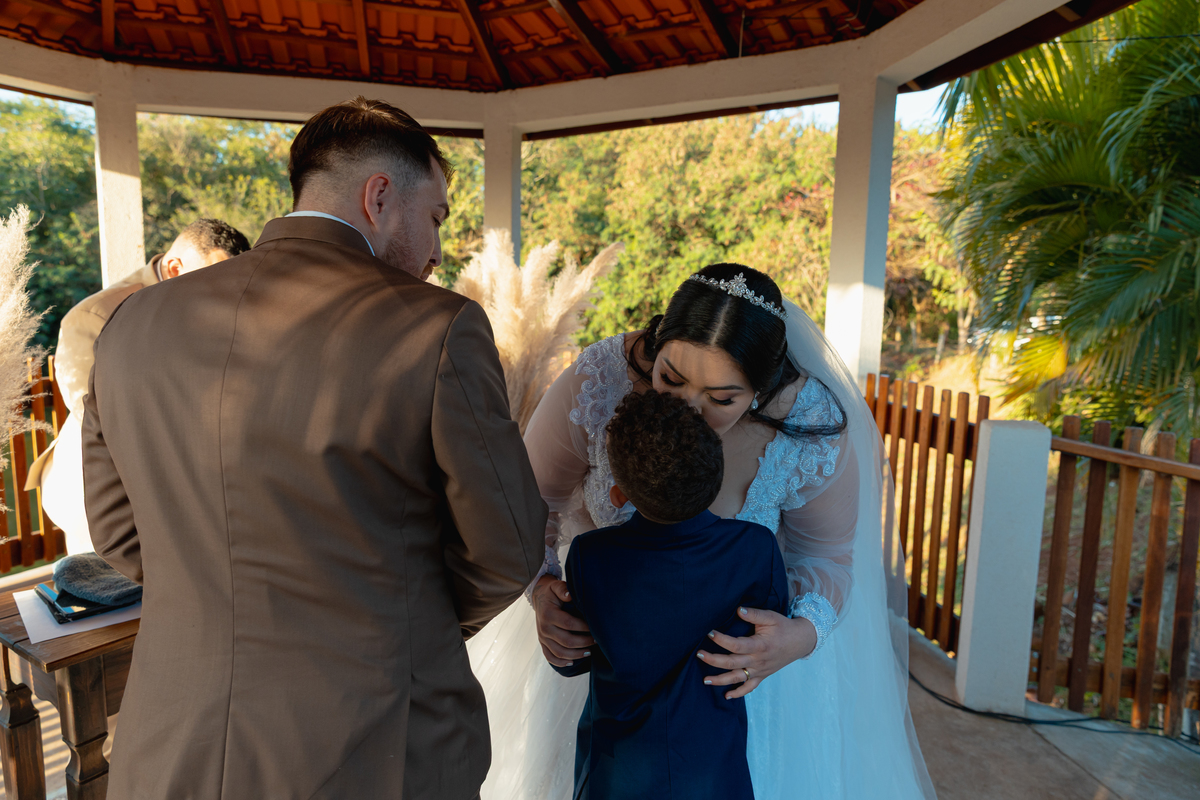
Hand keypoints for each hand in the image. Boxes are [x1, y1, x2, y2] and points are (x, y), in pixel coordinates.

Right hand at [532, 575, 593, 666]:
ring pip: (560, 652)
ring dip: (576, 654)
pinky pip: (550, 656)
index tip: (595, 628)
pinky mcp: (542, 643)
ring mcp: (542, 637)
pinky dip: (560, 662)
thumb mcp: (556, 586)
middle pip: (566, 641)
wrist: (539, 597)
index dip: (584, 628)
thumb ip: (563, 589)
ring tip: (589, 652)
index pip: (569, 624)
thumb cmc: (551, 592)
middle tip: (597, 641)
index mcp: (548, 614)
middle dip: (584, 643)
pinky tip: (572, 662)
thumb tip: (570, 596)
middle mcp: (544, 628)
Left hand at [697, 607, 816, 698]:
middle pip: (732, 663)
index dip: (722, 640)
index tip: (709, 633)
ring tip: (705, 680)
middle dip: (714, 660)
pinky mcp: (762, 675)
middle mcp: (758, 661)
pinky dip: (739, 693)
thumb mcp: (771, 617)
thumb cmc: (783, 627)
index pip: (736, 646)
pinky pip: (750, 688)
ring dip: (721, 680)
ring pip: (737, 678)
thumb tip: (739, 610)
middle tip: (698, 654)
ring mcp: (760, 670)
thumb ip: (754, 614)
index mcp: (760, 646)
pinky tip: (727, 696)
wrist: (800, 641)